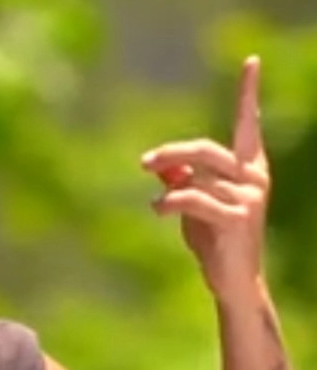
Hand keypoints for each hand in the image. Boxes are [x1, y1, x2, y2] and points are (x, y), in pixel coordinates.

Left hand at [141, 55, 269, 304]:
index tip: (252, 61)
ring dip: (168, 186)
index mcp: (249, 168)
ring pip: (196, 176)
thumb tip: (164, 164)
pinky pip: (193, 198)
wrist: (231, 280)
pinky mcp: (236, 218)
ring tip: (156, 203)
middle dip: (172, 152)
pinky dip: (169, 203)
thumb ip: (182, 180)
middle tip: (144, 162)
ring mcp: (248, 197)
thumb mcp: (194, 205)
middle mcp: (253, 178)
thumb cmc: (213, 240)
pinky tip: (157, 210)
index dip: (248, 93)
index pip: (248, 124)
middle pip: (207, 149)